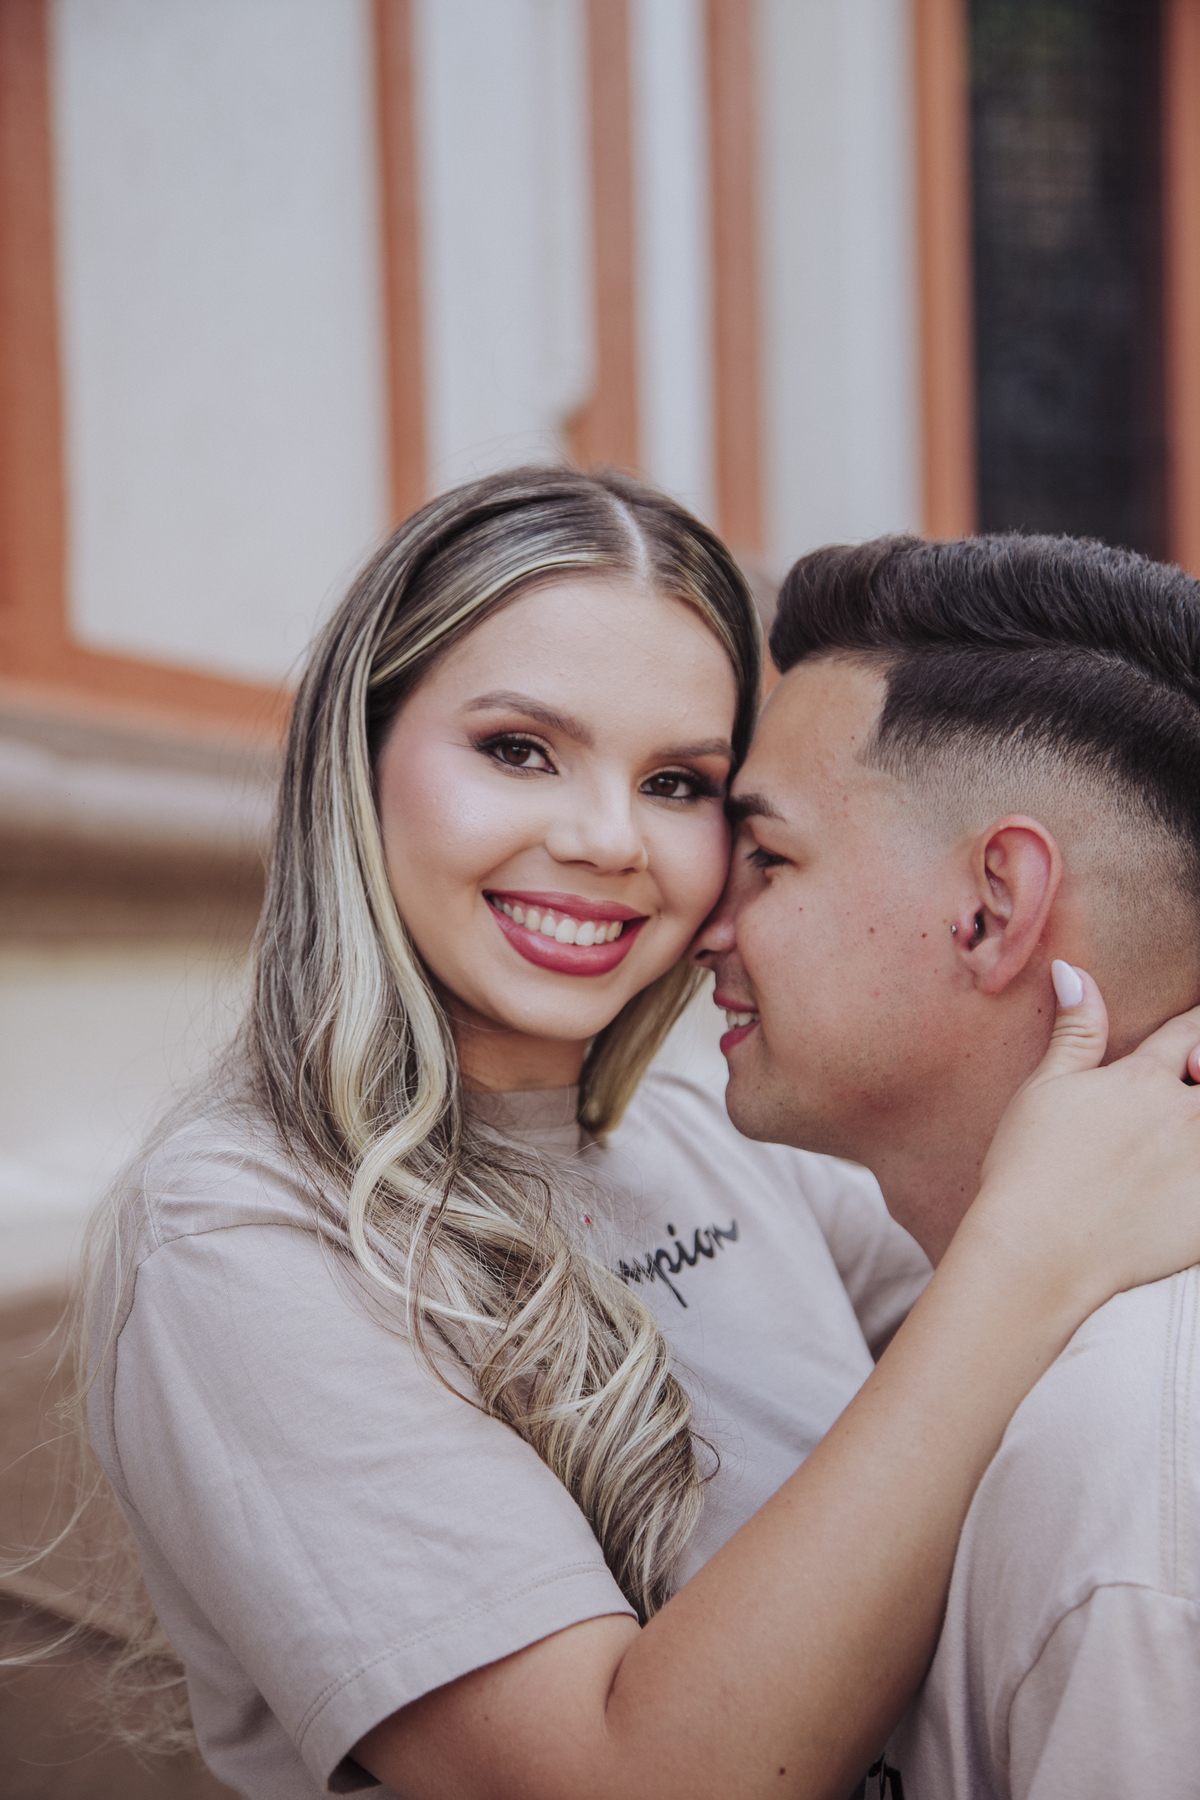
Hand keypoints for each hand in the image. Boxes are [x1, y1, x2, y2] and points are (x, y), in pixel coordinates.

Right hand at [972, 963, 1199, 1318]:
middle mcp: (1183, 1114)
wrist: (1038, 1251)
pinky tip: (1184, 1189)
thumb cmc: (1030, 1170)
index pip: (1190, 1032)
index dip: (1198, 1028)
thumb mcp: (1044, 1089)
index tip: (1196, 1038)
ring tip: (1183, 1142)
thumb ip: (1075, 1031)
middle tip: (1194, 1081)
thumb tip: (1073, 971)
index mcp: (1142, 1079)